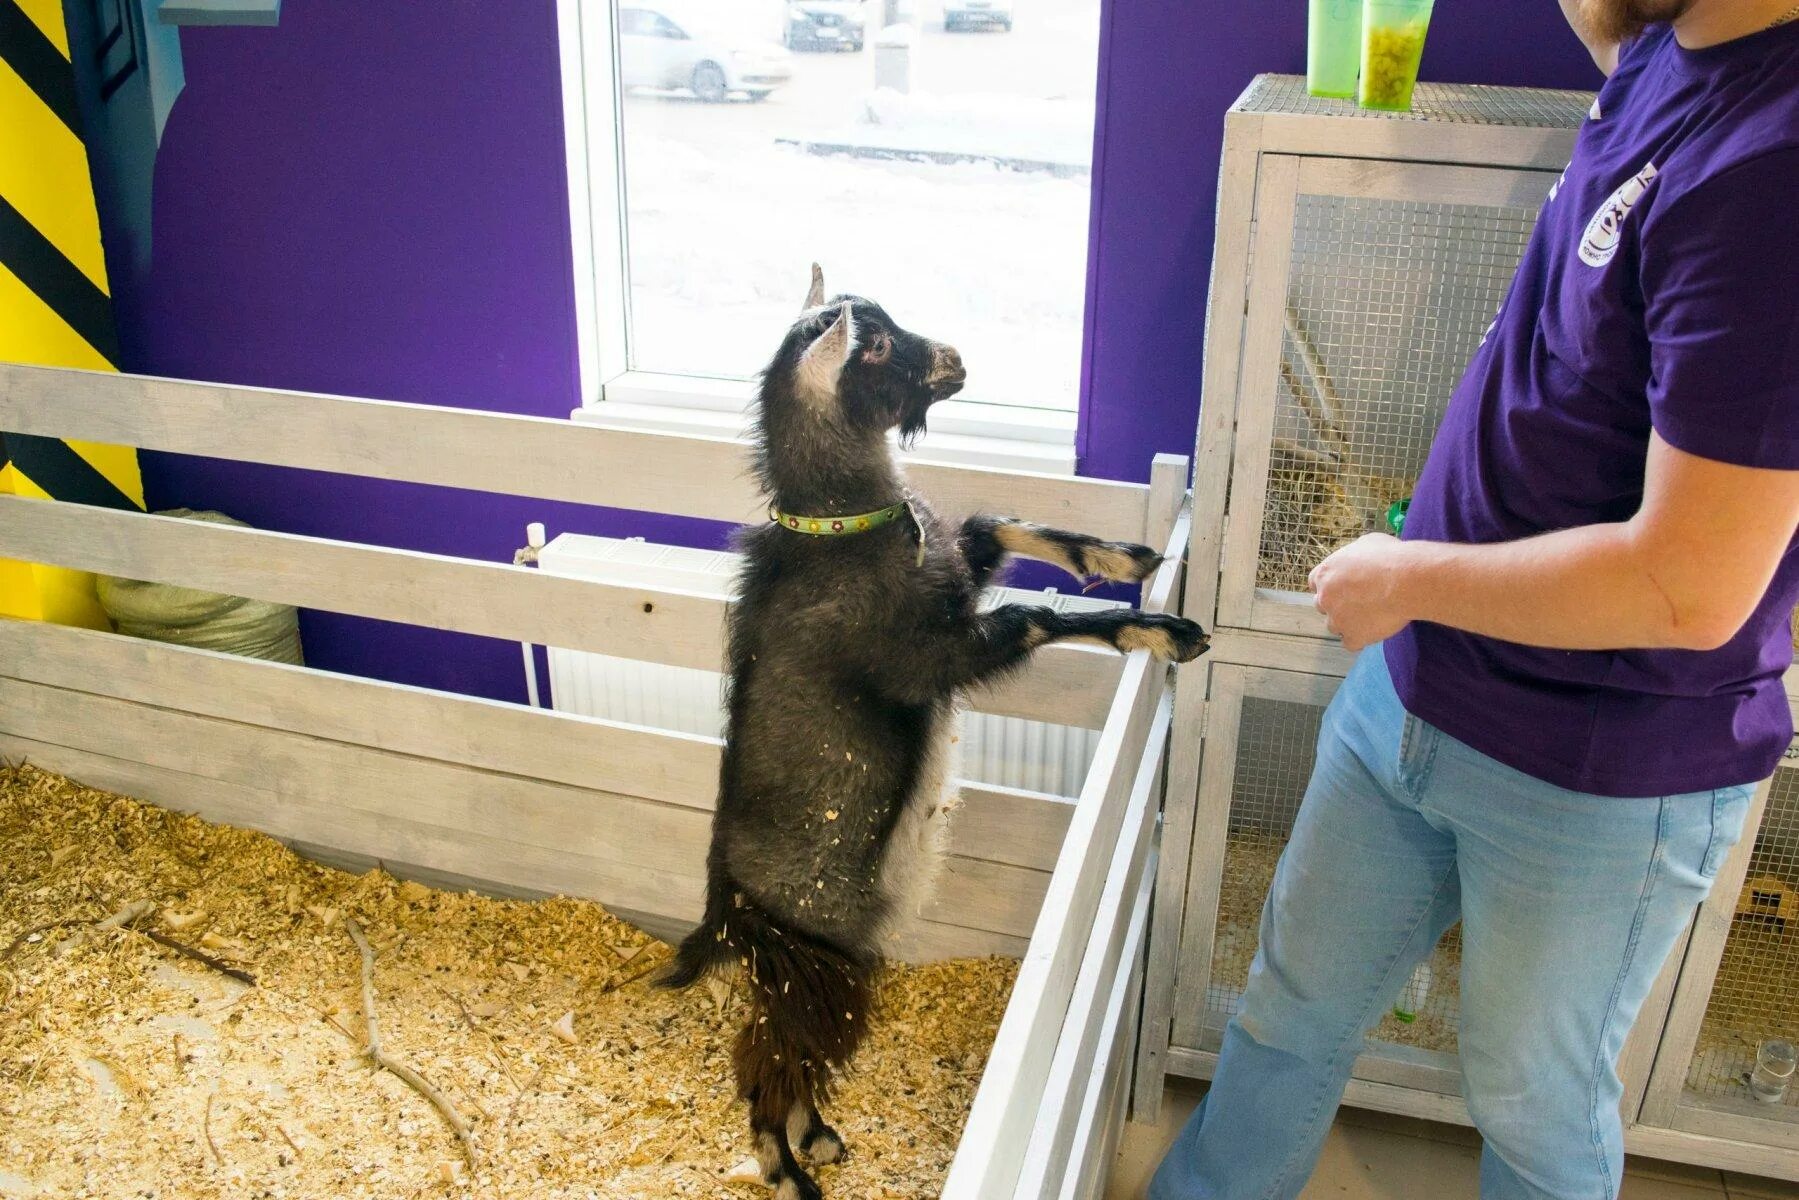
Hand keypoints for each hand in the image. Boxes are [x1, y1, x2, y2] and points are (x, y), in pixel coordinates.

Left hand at [1309, 533, 1413, 651]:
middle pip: (1323, 605)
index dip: (1329, 585)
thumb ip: (1354, 556)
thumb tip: (1359, 559)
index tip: (1342, 587)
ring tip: (1370, 616)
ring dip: (1348, 622)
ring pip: (1335, 626)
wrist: (1404, 581)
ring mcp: (1337, 620)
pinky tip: (1373, 630)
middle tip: (1359, 601)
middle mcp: (1325, 597)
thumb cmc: (1388, 557)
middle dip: (1337, 604)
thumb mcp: (1367, 543)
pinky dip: (1361, 638)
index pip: (1315, 582)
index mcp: (1325, 573)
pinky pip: (1351, 643)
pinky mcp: (1353, 637)